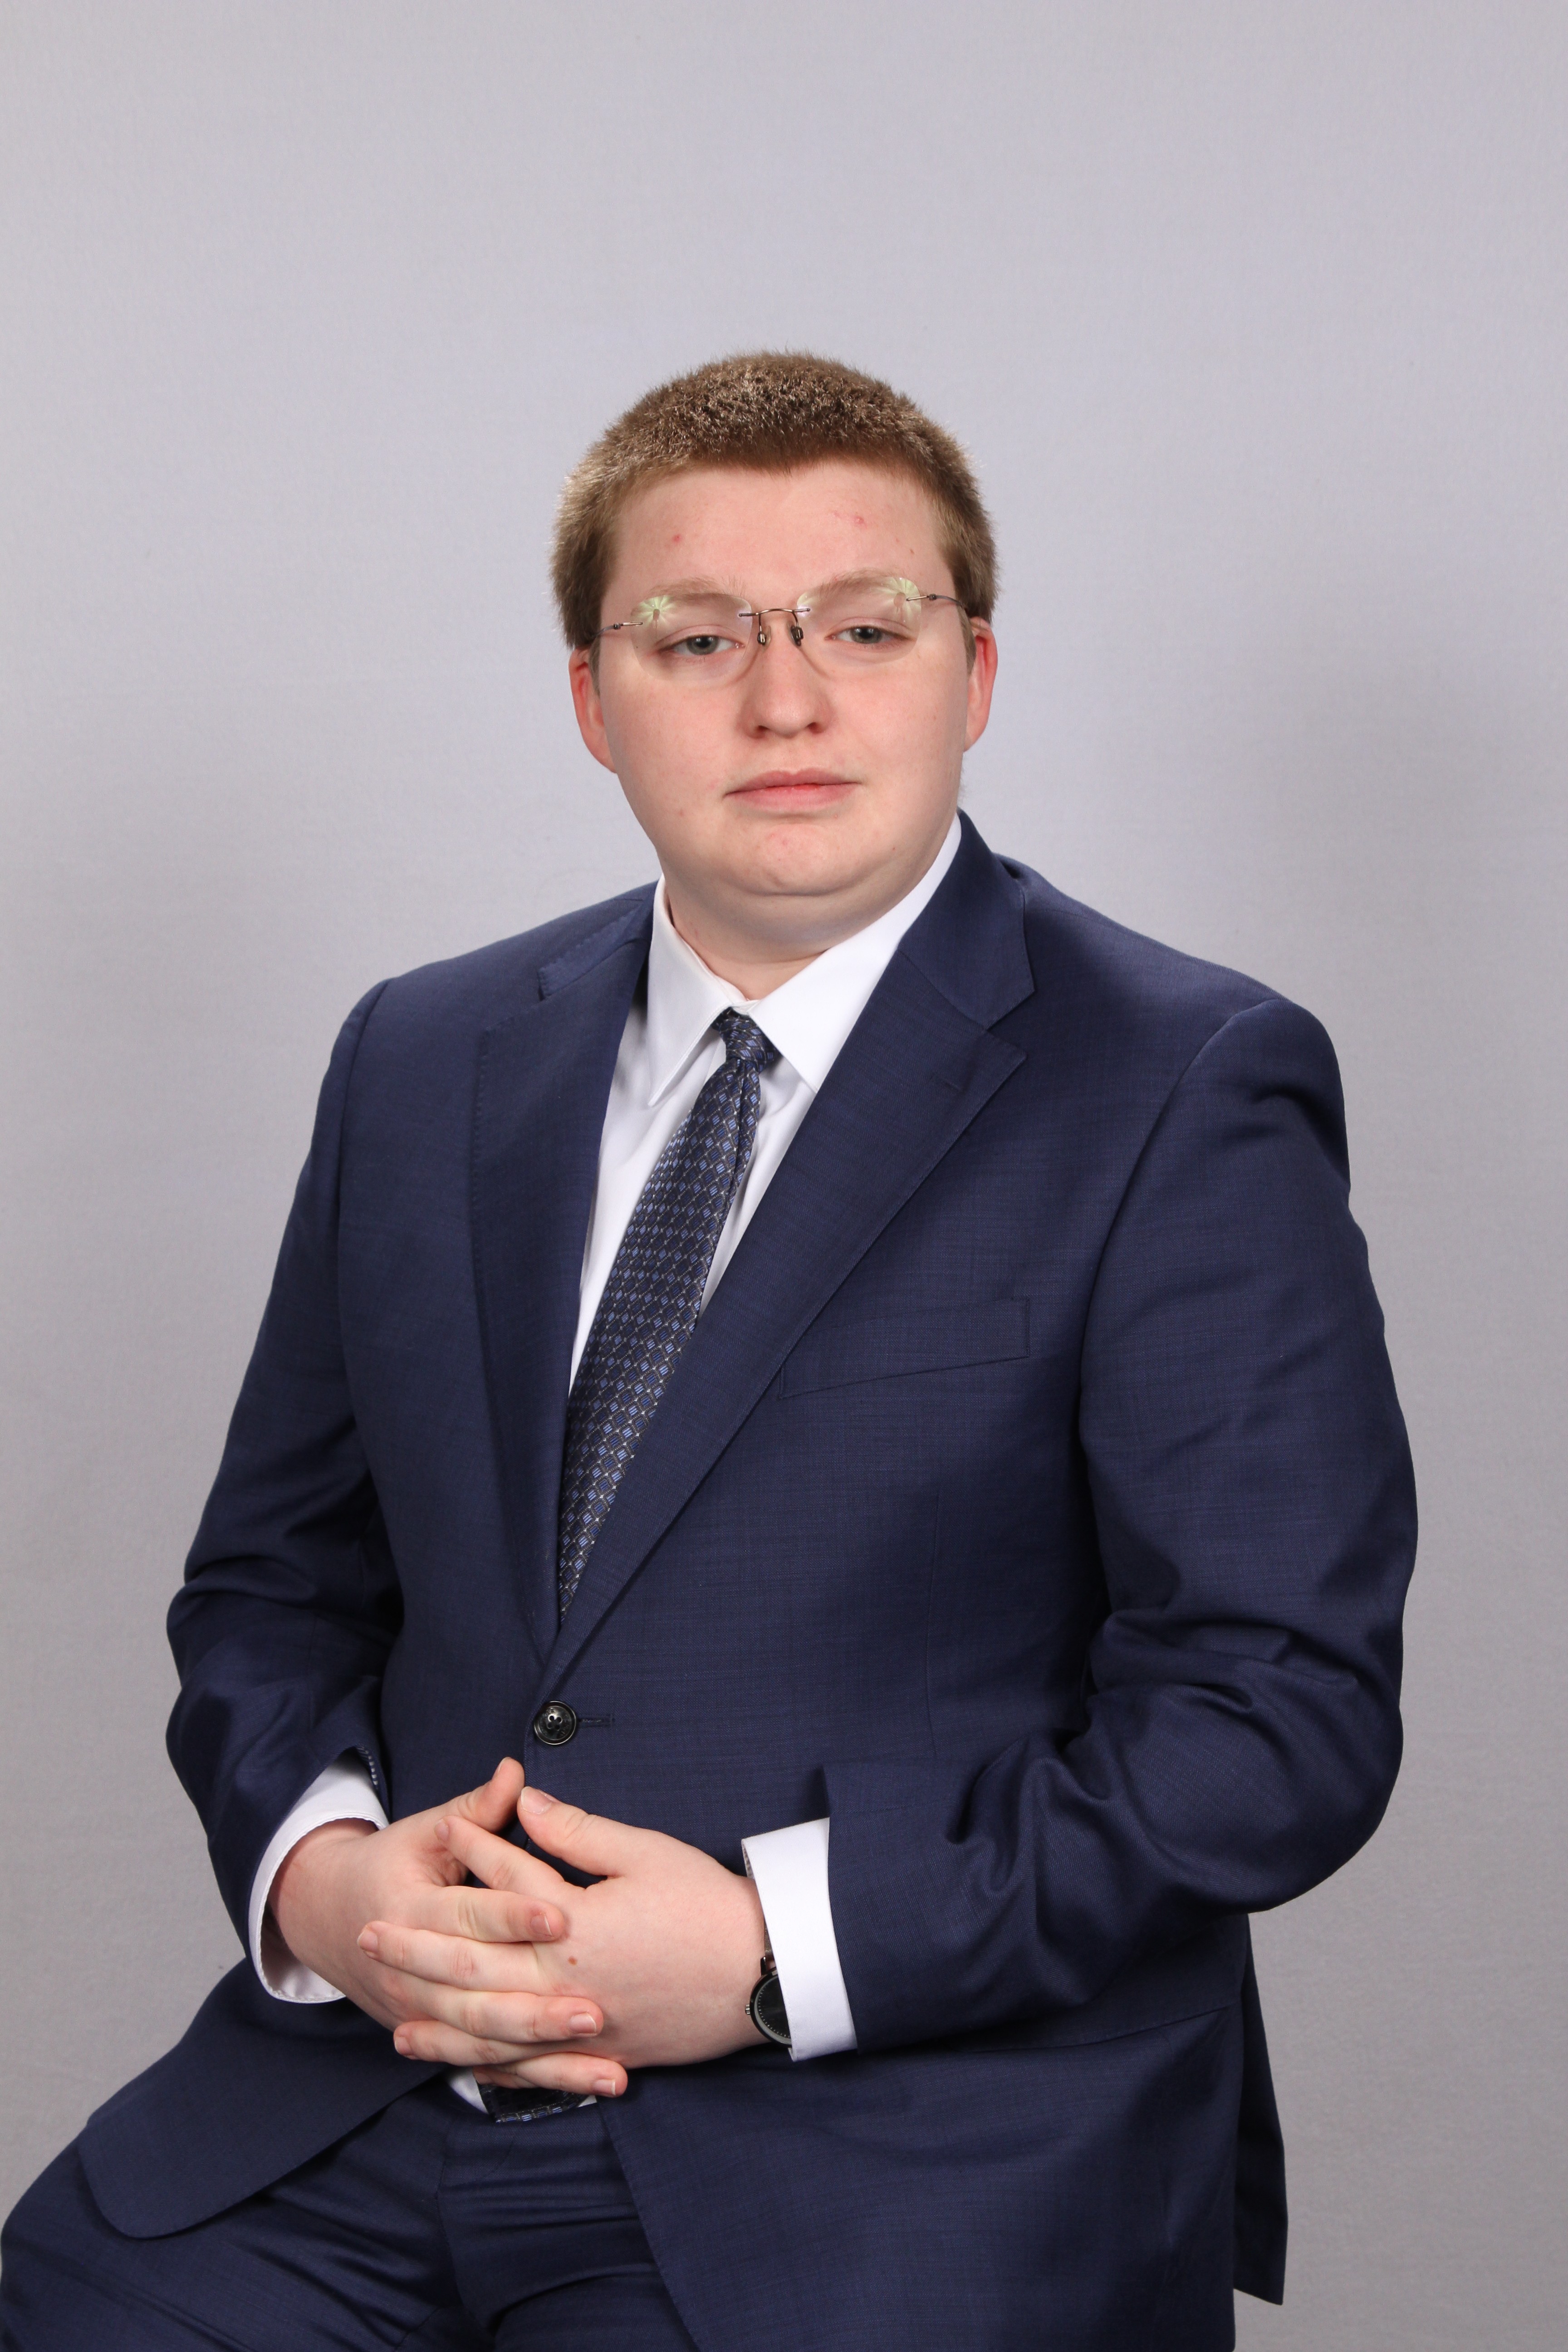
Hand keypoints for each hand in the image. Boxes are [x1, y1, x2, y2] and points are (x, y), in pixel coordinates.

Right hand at [268, 1759, 626, 2100]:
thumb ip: (476, 1810)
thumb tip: (515, 1772)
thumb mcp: (426, 1831)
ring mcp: (422, 2015)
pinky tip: (590, 2081)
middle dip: (539, 2005)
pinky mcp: (439, 2039)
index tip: (565, 1915)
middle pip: (479, 1992)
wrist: (329, 1918)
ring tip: (605, 2056)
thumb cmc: (392, 1865)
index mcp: (411, 1910)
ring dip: (546, 2053)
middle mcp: (412, 1974)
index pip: (469, 1916)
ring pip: (488, 2040)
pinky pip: (492, 2065)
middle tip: (597, 2008)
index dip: (514, 1914)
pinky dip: (540, 2078)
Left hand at [355, 1784, 768, 2088]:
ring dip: (436, 2018)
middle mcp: (565, 1980)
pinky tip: (458, 2060)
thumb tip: (529, 1803)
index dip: (473, 1851)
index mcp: (574, 1923)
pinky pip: (528, 2066)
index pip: (506, 1884)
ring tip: (391, 2011)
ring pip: (489, 2026)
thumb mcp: (647, 1852)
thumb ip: (579, 1833)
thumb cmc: (707, 1906)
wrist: (762, 1973)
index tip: (442, 1831)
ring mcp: (579, 2024)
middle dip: (417, 1947)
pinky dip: (487, 2064)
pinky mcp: (599, 2052)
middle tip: (368, 1934)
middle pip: (474, 1963)